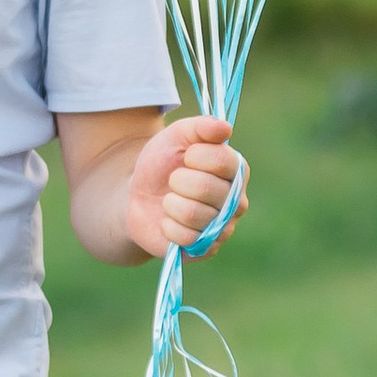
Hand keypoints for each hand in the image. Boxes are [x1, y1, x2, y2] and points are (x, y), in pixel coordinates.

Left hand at [124, 113, 248, 258]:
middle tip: (173, 181)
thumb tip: (225, 128)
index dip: (195, 156)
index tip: (185, 156)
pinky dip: (168, 226)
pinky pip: (186, 238)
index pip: (224, 161)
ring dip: (170, 204)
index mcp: (236, 170)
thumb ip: (200, 127)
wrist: (138, 197)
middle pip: (207, 188)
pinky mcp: (206, 249)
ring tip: (170, 201)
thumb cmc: (163, 164)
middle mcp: (237, 200)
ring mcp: (224, 227)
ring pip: (193, 214)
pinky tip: (168, 221)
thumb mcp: (176, 136)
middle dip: (178, 181)